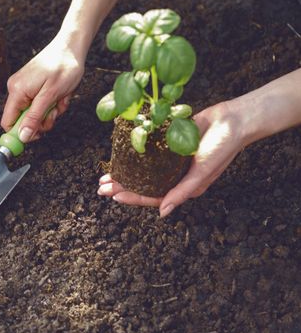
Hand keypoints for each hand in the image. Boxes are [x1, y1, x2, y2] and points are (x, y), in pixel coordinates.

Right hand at [1, 36, 84, 142]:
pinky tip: (60, 94)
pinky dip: (52, 103)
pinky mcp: (32, 86)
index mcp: (16, 91)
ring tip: (60, 98)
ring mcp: (24, 87)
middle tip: (55, 111)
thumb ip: (34, 118)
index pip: (8, 122)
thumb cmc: (63, 67)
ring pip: (35, 114)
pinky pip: (40, 104)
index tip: (38, 135)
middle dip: (42, 120)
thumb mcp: (50, 96)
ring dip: (50, 112)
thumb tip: (22, 137)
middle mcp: (16, 89)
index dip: (21, 133)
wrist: (72, 47)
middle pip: (23, 120)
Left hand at [98, 101, 246, 216]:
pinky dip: (133, 152)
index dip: (132, 197)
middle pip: (143, 183)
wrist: (232, 119)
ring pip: (142, 168)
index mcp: (182, 186)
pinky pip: (147, 149)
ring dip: (124, 170)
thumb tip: (162, 213)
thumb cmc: (221, 148)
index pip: (152, 196)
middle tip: (101, 187)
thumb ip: (181, 192)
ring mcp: (170, 158)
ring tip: (105, 173)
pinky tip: (119, 152)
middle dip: (122, 186)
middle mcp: (174, 174)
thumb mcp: (201, 173)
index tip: (114, 196)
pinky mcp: (168, 142)